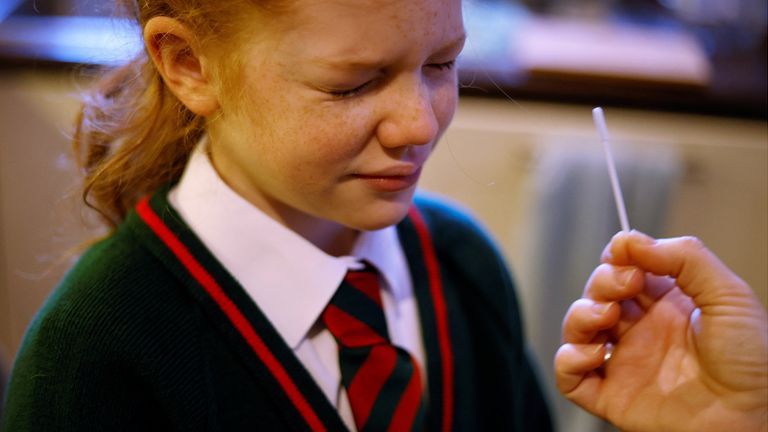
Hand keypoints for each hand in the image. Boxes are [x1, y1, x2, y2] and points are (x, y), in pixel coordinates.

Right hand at [555, 231, 767, 431]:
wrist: (754, 417)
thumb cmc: (754, 362)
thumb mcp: (729, 294)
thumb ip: (684, 257)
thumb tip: (630, 240)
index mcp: (665, 303)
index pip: (623, 268)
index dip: (618, 258)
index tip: (627, 255)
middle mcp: (640, 329)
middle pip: (596, 293)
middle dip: (602, 282)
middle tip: (626, 286)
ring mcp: (624, 362)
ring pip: (577, 328)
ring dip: (580, 315)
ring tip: (606, 316)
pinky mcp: (611, 395)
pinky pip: (570, 376)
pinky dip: (568, 360)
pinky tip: (593, 353)